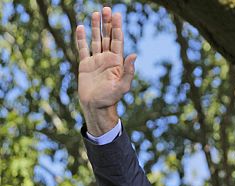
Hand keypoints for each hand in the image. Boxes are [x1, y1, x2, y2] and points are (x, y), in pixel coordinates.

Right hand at [75, 7, 135, 135]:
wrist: (96, 106)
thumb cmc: (110, 99)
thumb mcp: (122, 86)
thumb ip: (129, 72)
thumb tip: (135, 55)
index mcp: (116, 62)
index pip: (117, 40)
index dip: (117, 28)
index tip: (117, 15)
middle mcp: (106, 59)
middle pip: (107, 36)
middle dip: (107, 23)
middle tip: (107, 9)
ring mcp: (96, 61)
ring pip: (95, 40)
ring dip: (95, 27)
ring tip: (95, 14)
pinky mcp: (85, 65)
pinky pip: (82, 49)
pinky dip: (81, 38)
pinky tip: (81, 27)